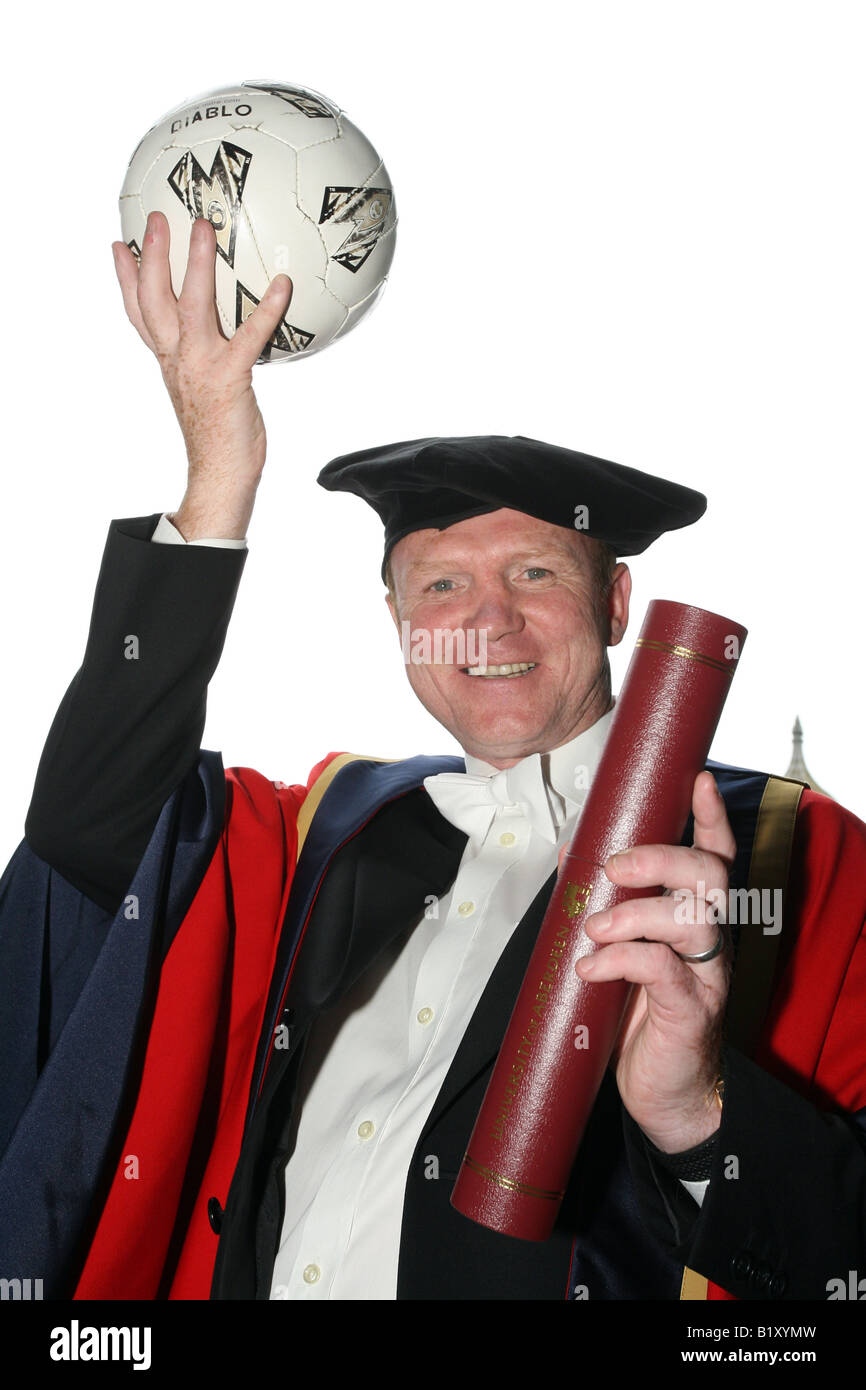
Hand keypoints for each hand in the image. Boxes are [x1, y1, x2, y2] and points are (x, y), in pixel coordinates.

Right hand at [112, 211, 292, 537]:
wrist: (220, 474)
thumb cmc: (219, 435)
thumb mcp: (202, 390)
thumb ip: (205, 360)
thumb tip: (227, 340)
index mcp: (168, 361)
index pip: (139, 313)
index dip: (126, 279)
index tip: (121, 245)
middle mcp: (177, 358)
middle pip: (153, 299)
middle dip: (152, 255)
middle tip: (155, 217)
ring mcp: (200, 366)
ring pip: (190, 305)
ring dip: (195, 264)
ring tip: (204, 228)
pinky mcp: (229, 378)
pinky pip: (249, 335)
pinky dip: (267, 308)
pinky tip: (283, 284)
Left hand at [574, 770, 735, 1152]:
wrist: (663, 1096)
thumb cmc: (636, 1019)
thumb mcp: (621, 953)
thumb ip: (607, 908)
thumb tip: (572, 856)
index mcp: (695, 920)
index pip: (716, 858)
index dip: (711, 818)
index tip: (699, 780)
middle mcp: (711, 941)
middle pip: (710, 877)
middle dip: (661, 858)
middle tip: (615, 866)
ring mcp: (707, 976)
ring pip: (693, 918)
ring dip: (635, 911)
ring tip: (595, 927)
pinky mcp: (690, 1013)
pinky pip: (664, 970)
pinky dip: (621, 959)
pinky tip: (590, 967)